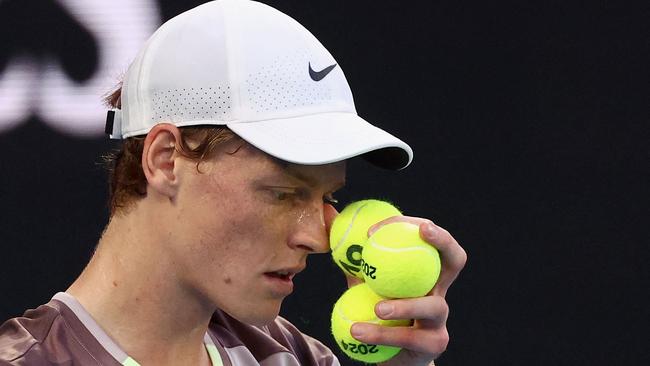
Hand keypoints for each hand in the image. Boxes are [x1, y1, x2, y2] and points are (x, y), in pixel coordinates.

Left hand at [346, 216, 466, 365]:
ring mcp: (440, 318)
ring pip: (431, 305)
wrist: (386, 358)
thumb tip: (329, 216)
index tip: (377, 229)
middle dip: (443, 241)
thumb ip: (351, 257)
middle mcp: (438, 289)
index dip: (414, 225)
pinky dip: (381, 335)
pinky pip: (408, 338)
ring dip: (404, 306)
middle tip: (422, 232)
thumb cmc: (375, 315)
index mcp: (424, 272)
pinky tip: (357, 332)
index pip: (429, 238)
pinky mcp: (433, 344)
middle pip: (456, 258)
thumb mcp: (362, 283)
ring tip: (378, 309)